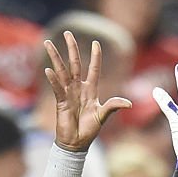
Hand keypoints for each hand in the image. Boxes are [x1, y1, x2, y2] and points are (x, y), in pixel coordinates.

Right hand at [44, 31, 131, 151]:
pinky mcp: (61, 102)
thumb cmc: (89, 130)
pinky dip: (53, 80)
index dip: (95, 57)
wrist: (77, 143)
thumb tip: (129, 104)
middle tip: (67, 33)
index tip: (96, 43)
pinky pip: (57, 88)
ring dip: (55, 57)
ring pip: (62, 71)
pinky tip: (48, 70)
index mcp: (90, 90)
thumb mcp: (103, 116)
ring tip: (48, 43)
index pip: (93, 69)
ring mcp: (68, 93)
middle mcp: (78, 88)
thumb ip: (114, 106)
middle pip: (74, 64)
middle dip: (71, 48)